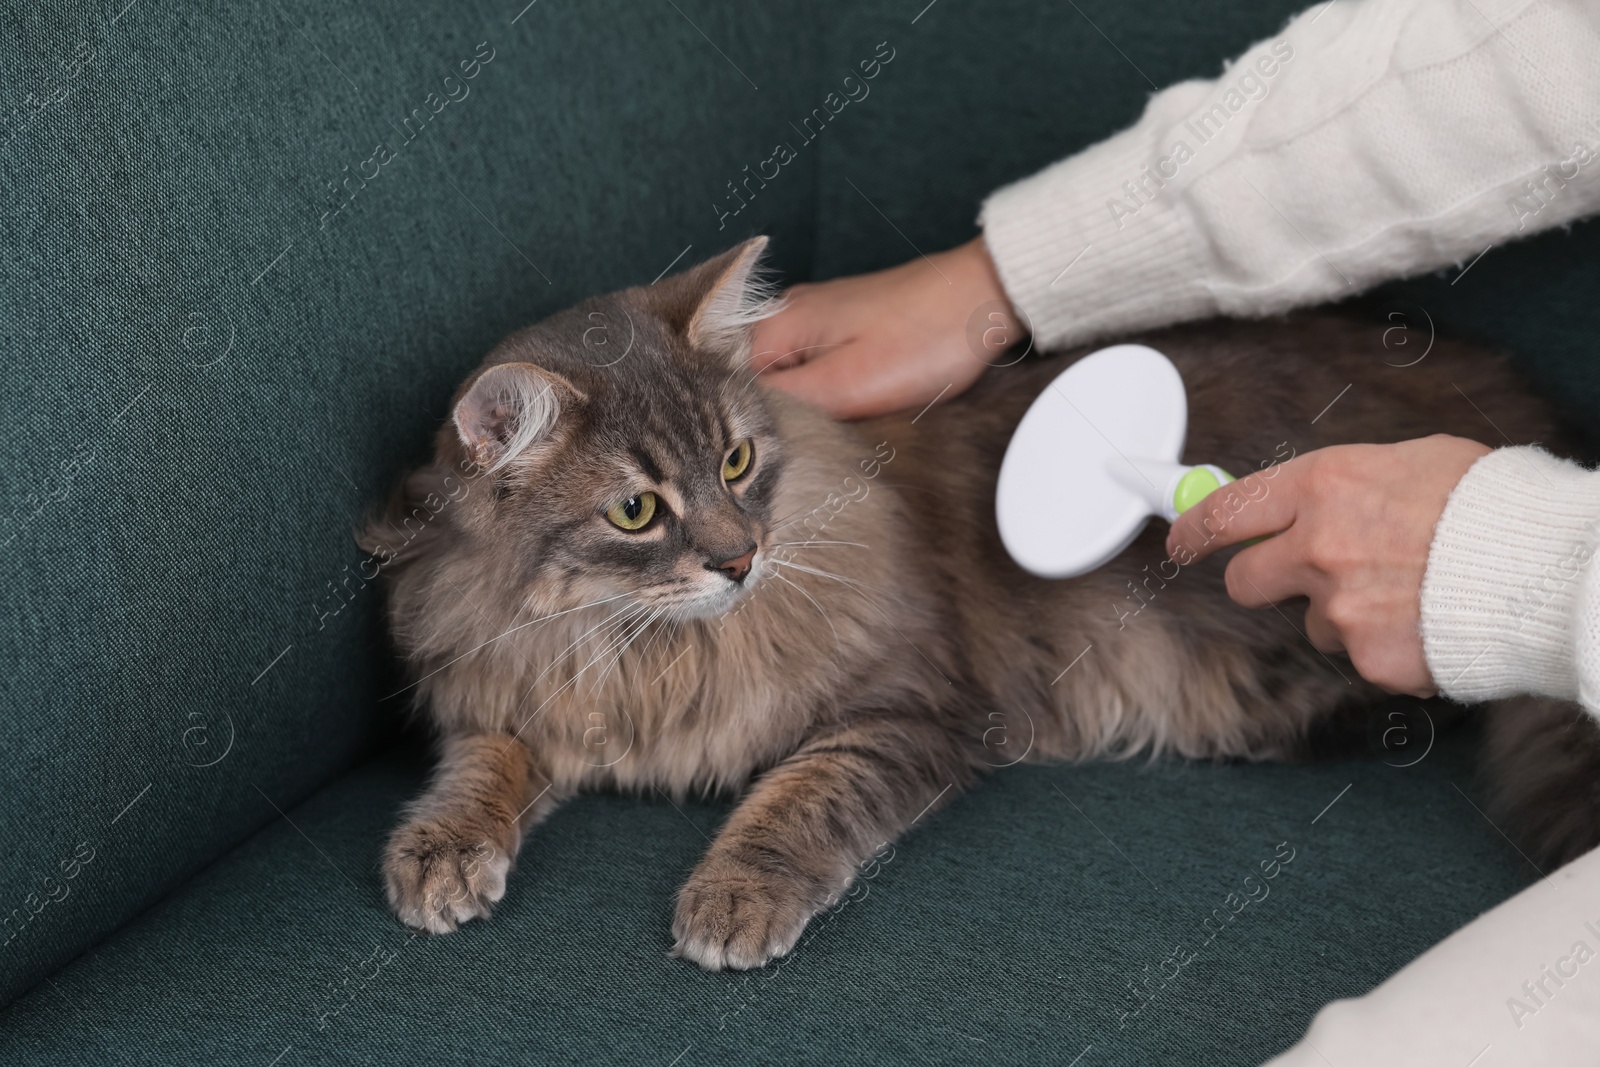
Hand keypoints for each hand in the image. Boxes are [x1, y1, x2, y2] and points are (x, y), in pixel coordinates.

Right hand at [749, 237, 1023, 418]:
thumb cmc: (926, 338)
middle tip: (824, 437)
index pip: (734, 389)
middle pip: (761, 382)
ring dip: (815, 404)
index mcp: (776, 324)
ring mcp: (819, 315)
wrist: (986, 295)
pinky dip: (836, 389)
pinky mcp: (849, 323)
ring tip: (848, 418)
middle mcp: (787, 313)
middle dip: (786, 415)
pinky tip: (862, 400)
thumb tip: (741, 427)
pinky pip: (823, 366)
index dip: (754, 425)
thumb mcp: (848, 386)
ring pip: (795, 377)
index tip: (786, 449)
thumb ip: (787, 404)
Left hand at [1164, 436, 1490, 695]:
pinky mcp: (1370, 659)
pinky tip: (1428, 621)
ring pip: (1313, 622)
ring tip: (1408, 592)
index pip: (1226, 511)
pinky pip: (1360, 654)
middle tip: (1298, 574)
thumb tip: (1300, 502)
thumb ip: (1345, 485)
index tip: (1182, 539)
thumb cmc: (1490, 503)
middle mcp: (1318, 548)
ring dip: (1343, 612)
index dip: (1194, 529)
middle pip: (1246, 580)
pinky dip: (1387, 644)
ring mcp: (1340, 609)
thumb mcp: (1410, 460)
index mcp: (1324, 485)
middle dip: (1263, 578)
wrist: (1548, 569)